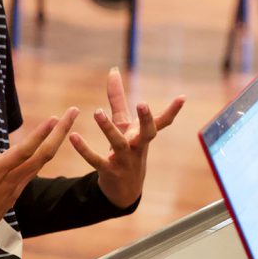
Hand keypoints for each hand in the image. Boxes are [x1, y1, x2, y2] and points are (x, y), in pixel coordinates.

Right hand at [0, 108, 78, 258]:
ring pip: (41, 163)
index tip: (55, 117)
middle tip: (75, 111)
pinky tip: (46, 148)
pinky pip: (33, 172)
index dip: (40, 134)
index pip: (23, 151)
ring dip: (56, 142)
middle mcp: (10, 181)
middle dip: (62, 131)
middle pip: (44, 154)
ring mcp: (15, 189)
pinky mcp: (13, 195)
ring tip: (66, 124)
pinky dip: (43, 157)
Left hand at [69, 68, 184, 208]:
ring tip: (97, 112)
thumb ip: (117, 98)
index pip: (161, 122)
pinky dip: (85, 150)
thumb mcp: (124, 124)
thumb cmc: (126, 149)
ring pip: (119, 145)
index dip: (173, 110)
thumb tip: (113, 70)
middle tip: (143, 103)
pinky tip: (74, 137)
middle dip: (146, 119)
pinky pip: (96, 161)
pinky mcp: (109, 171)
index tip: (182, 97)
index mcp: (144, 136)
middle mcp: (138, 147)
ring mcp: (125, 161)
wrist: (123, 188)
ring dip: (108, 129)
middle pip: (147, 134)